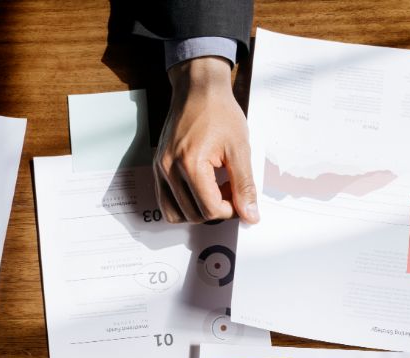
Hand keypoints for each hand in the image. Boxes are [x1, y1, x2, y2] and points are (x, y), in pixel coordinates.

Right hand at [156, 56, 257, 224]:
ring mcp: (160, 168)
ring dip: (198, 211)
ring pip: (175, 213)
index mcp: (190, 164)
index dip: (231, 210)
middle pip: (193, 215)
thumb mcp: (239, 149)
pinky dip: (184, 203)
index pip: (210, 209)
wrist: (198, 89)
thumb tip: (250, 215)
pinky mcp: (158, 166)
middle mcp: (169, 168)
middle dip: (216, 210)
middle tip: (230, 190)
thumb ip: (245, 185)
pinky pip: (166, 200)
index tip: (240, 197)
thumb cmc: (219, 112)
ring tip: (215, 191)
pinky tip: (202, 188)